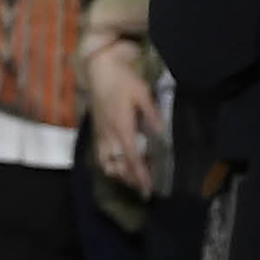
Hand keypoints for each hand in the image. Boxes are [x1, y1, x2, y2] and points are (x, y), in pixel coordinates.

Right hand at [85, 42, 165, 195]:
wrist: (98, 69)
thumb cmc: (122, 79)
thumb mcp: (142, 93)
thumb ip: (152, 114)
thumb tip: (163, 133)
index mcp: (121, 126)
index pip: (131, 157)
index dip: (140, 175)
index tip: (148, 190)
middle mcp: (108, 134)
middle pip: (118, 166)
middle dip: (131, 180)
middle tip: (145, 189)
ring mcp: (100, 134)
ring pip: (106, 163)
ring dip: (119, 175)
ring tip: (133, 180)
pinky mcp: (96, 131)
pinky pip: (100, 156)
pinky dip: (109, 166)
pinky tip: (118, 166)